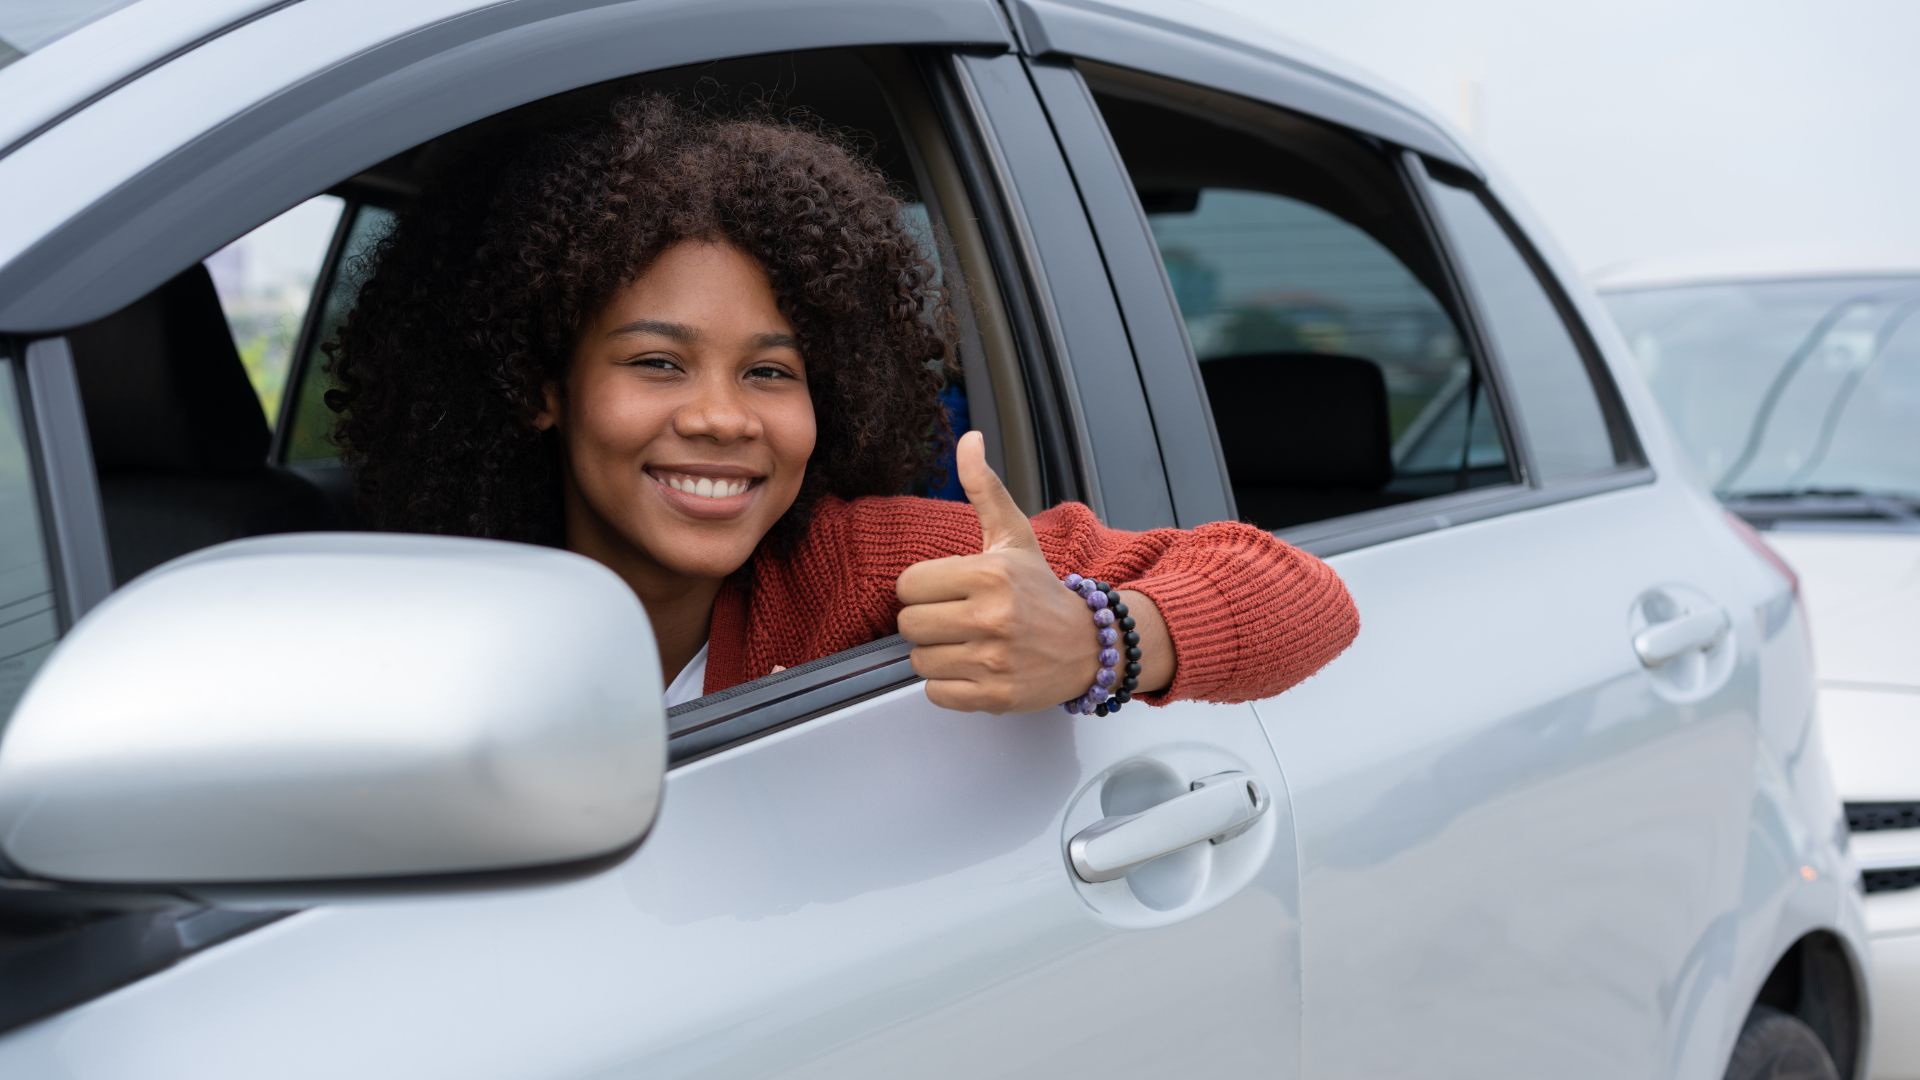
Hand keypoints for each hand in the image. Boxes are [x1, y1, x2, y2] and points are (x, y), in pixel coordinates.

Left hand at [895, 432, 1102, 712]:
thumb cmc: (1042, 590)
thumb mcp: (1013, 535)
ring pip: (919, 661)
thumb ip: (984, 488)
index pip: (908, 585)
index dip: (922, 588)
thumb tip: (968, 438)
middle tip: (955, 618)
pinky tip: (973, 667)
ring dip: (936, 654)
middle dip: (927, 621)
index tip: (945, 590)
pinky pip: (936, 693)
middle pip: (909, 625)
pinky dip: (948, 684)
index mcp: (989, 573)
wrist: (1090, 643)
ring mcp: (994, 660)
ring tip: (967, 643)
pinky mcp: (995, 697)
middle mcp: (992, 617)